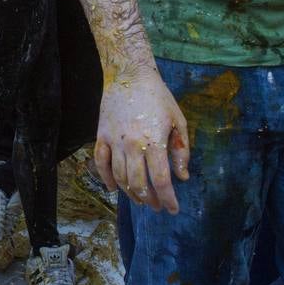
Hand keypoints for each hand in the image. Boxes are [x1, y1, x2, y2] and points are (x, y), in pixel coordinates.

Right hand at [93, 67, 189, 213]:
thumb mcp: (178, 121)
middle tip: (157, 207)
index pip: (161, 180)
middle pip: (139, 184)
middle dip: (150, 200)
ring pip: (120, 177)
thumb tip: (182, 177)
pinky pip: (101, 163)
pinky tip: (113, 188)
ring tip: (140, 200)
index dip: (168, 199)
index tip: (173, 209)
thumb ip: (181, 151)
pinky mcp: (101, 135)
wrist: (129, 75)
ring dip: (131, 193)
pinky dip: (106, 178)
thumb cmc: (158, 97)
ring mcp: (114, 141)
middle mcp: (133, 145)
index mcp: (154, 141)